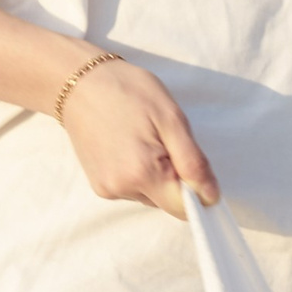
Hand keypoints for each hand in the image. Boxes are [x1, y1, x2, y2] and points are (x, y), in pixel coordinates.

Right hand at [59, 57, 219, 219]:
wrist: (80, 83)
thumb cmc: (128, 92)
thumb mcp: (172, 119)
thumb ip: (193, 163)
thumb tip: (211, 197)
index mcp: (142, 173)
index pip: (185, 208)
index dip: (198, 191)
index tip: (192, 162)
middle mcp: (121, 188)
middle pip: (168, 203)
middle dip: (176, 178)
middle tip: (163, 140)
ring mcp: (107, 189)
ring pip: (152, 197)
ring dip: (158, 175)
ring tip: (143, 139)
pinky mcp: (99, 186)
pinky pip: (134, 190)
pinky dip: (140, 174)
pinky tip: (129, 146)